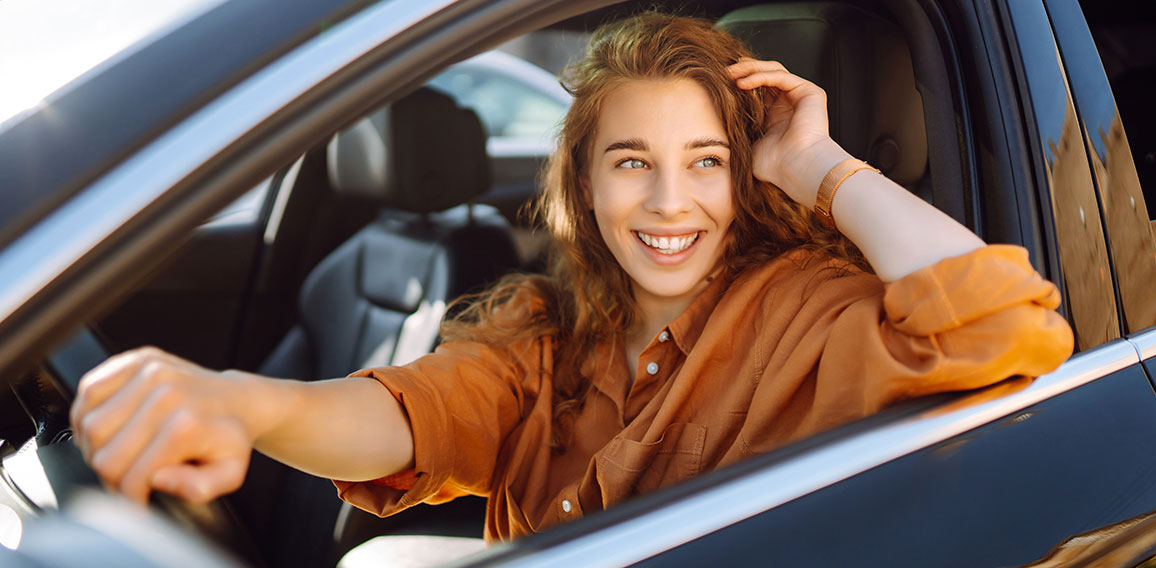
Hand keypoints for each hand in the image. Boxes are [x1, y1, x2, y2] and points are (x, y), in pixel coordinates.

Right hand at [70, 347, 255, 504]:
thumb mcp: (229, 474)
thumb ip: (198, 488)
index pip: (130, 477)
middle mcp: (165, 394)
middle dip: (110, 475)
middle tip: (126, 477)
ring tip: (117, 453)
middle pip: (103, 453)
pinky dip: (86, 413)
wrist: (238, 400)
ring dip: (94, 446)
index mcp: (185, 425)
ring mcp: (150, 372)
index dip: (130, 499)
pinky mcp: (137, 359)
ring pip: (89, 423)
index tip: (138, 500)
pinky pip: (89, 390)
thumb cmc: (229, 439)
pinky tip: (107, 427)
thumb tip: (157, 478)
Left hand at [728, 59, 850, 206]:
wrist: (797, 169)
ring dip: (750, 69)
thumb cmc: (774, 165)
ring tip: (730, 73)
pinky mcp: (810, 92)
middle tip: (723, 71)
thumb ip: (738, 129)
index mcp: (776, 114)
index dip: (740, 80)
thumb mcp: (748, 144)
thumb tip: (713, 122)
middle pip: (765, 74)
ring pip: (773, 70)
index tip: (719, 81)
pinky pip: (781, 76)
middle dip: (743, 70)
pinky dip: (761, 76)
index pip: (758, 88)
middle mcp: (790, 102)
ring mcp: (801, 96)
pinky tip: (743, 82)